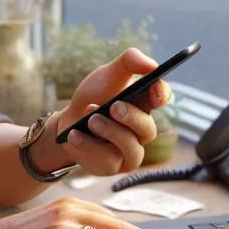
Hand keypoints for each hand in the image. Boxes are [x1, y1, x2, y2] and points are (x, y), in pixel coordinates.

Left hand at [38, 47, 172, 176]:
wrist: (67, 122)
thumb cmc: (93, 97)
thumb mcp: (107, 74)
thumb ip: (129, 62)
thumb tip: (151, 65)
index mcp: (144, 103)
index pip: (162, 98)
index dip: (161, 94)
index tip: (154, 87)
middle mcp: (141, 130)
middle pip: (148, 129)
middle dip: (131, 117)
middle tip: (113, 106)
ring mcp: (129, 151)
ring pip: (130, 149)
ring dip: (109, 133)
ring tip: (90, 120)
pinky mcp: (112, 167)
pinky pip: (106, 161)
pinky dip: (88, 146)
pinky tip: (74, 136)